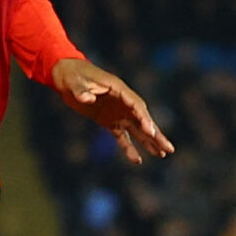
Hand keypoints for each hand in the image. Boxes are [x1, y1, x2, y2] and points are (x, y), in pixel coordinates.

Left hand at [50, 58, 174, 164]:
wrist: (66, 76)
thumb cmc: (72, 75)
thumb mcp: (75, 82)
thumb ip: (81, 90)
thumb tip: (87, 99)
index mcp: (118, 89)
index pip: (136, 105)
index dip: (144, 118)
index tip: (150, 131)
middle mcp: (122, 102)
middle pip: (142, 119)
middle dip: (156, 134)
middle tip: (169, 148)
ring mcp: (117, 112)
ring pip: (137, 130)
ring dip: (149, 142)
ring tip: (163, 155)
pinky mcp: (109, 121)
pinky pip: (121, 137)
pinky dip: (129, 148)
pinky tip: (137, 161)